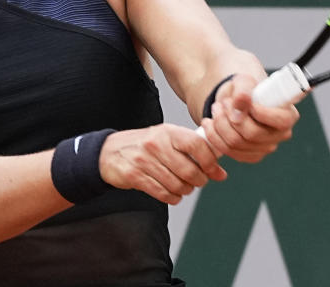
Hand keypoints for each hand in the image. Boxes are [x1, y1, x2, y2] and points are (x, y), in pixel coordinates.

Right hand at [99, 124, 226, 204]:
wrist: (110, 151)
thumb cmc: (146, 145)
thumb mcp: (168, 139)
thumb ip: (193, 152)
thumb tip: (220, 172)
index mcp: (169, 132)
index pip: (197, 145)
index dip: (210, 162)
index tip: (215, 171)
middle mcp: (157, 144)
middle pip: (189, 170)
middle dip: (199, 181)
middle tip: (198, 182)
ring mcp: (144, 160)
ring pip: (176, 184)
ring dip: (185, 190)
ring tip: (184, 188)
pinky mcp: (135, 176)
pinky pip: (162, 193)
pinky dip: (172, 197)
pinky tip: (173, 194)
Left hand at [199, 73, 302, 162]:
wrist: (236, 101)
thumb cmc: (246, 90)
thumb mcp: (244, 81)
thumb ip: (244, 89)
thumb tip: (240, 102)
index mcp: (288, 115)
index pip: (281, 121)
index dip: (260, 112)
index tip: (242, 99)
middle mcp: (279, 135)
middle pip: (252, 134)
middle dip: (231, 116)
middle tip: (223, 102)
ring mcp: (265, 148)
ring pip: (236, 143)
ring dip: (220, 124)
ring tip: (216, 109)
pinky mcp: (249, 156)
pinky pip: (228, 151)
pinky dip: (215, 136)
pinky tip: (210, 123)